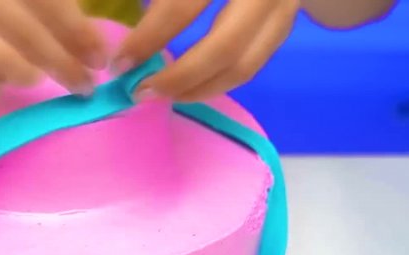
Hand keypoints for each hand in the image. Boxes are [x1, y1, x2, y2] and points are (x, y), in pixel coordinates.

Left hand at [113, 0, 299, 102]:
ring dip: (199, 89)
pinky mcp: (287, 18)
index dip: (149, 38)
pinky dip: (219, 80)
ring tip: (163, 93)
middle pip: (224, 47)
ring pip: (244, 64)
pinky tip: (189, 84)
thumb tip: (122, 41)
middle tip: (141, 90)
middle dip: (179, 77)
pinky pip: (255, 62)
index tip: (121, 61)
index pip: (182, 6)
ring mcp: (285, 4)